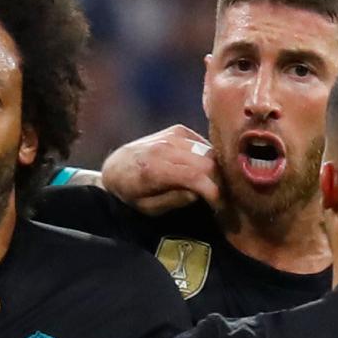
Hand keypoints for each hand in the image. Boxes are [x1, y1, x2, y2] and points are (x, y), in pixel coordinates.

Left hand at [101, 125, 221, 214]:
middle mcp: (163, 148)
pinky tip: (204, 170)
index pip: (195, 176)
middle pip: (206, 162)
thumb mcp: (148, 207)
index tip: (221, 204)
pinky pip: (202, 143)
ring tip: (215, 185)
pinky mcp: (177, 130)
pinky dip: (208, 157)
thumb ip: (174, 200)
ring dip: (216, 169)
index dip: (214, 191)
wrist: (115, 168)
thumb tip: (199, 192)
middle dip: (219, 181)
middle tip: (222, 197)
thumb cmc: (131, 193)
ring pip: (208, 151)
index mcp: (153, 169)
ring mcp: (171, 136)